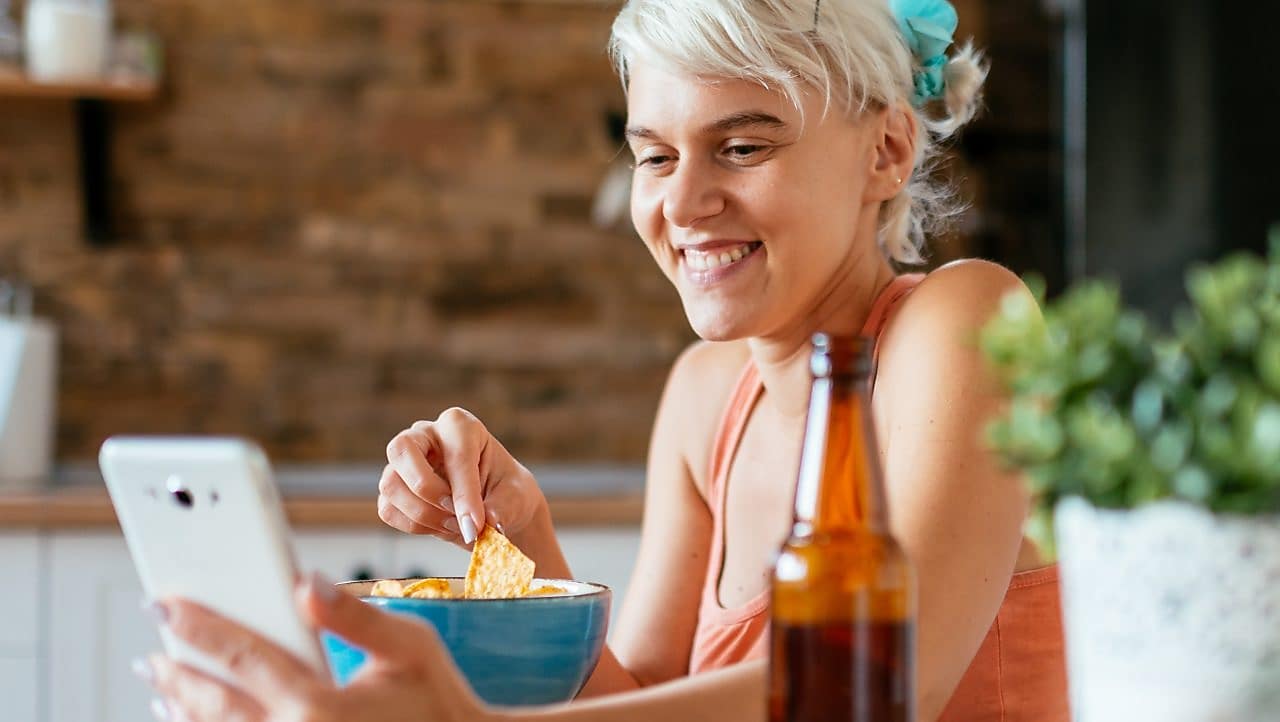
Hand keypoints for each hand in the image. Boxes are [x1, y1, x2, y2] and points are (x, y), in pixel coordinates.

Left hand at [139, 574, 502, 721]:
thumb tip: (303, 583)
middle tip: (151, 651)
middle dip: (176, 675)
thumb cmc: (439, 701)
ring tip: (164, 687)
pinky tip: (198, 720)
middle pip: (214, 705)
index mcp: (320, 706)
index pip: (242, 658)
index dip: (198, 627)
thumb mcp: (411, 646)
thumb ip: (355, 614)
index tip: (163, 603)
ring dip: (185, 710)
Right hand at [377, 407, 546, 546]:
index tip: (475, 526)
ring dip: (422, 515)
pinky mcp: (394, 488)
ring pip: (391, 485)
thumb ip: (502, 508)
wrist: (495, 505)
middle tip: (455, 517)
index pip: (455, 453)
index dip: (465, 493)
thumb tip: (488, 520)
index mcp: (460, 425)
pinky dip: (414, 526)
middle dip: (427, 491)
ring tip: (455, 526)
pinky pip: (388, 509)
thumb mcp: (516, 497)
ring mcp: (404, 461)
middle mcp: (426, 435)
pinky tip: (440, 527)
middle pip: (401, 450)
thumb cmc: (506, 491)